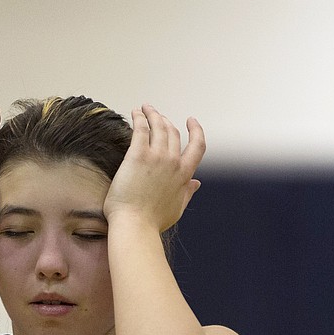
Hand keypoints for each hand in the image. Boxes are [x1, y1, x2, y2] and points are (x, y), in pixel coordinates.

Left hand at [104, 104, 205, 231]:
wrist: (135, 226)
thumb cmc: (152, 222)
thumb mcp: (177, 208)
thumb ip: (187, 193)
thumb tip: (196, 183)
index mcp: (185, 175)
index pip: (197, 146)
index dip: (196, 130)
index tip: (191, 122)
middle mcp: (173, 162)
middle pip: (173, 132)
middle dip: (166, 120)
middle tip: (157, 115)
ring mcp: (156, 157)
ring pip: (159, 126)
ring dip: (153, 114)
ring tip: (145, 108)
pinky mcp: (138, 155)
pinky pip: (141, 128)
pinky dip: (140, 117)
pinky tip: (136, 112)